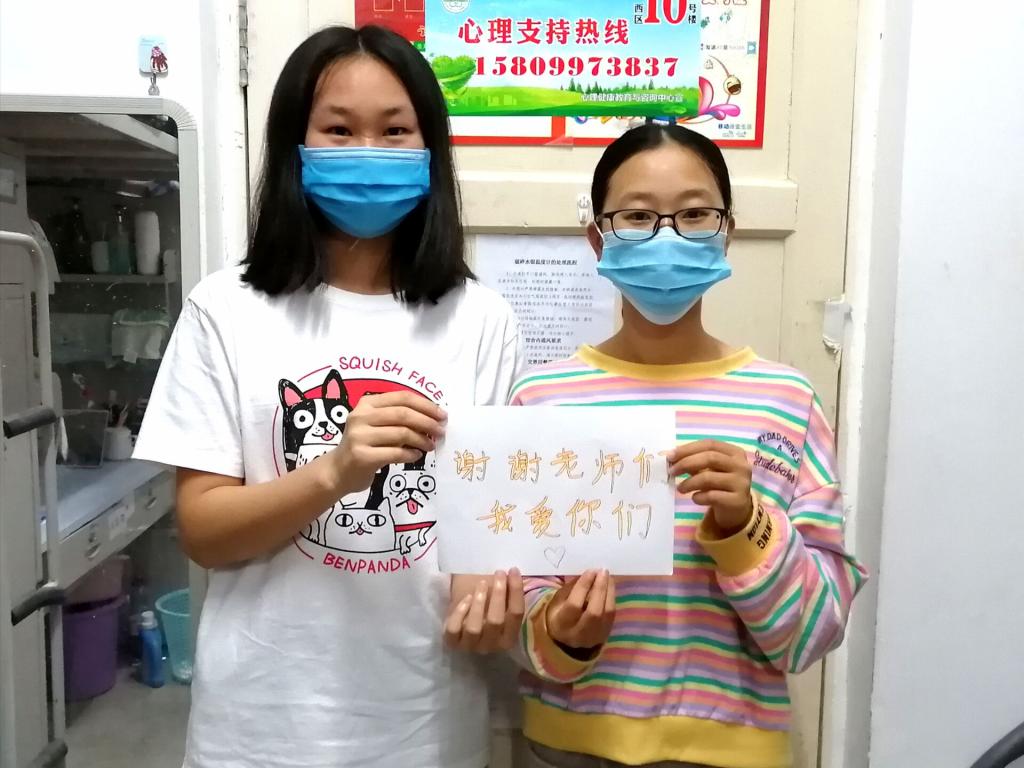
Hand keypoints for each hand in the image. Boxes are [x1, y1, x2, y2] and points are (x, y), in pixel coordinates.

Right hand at [326, 391, 444, 496]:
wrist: (338, 471)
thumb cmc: (363, 445)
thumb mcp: (376, 425)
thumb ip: (398, 418)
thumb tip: (433, 418)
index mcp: (367, 403)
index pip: (402, 397)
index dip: (426, 405)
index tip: (442, 415)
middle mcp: (361, 416)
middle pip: (404, 414)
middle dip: (427, 422)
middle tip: (441, 431)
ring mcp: (360, 436)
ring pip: (402, 433)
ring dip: (422, 440)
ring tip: (430, 446)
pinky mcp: (362, 456)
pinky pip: (396, 453)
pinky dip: (411, 454)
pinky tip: (416, 456)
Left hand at [444, 570, 524, 652]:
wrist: (466, 617)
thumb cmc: (489, 606)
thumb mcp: (502, 602)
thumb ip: (510, 592)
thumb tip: (515, 573)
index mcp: (510, 637)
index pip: (517, 614)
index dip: (516, 591)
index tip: (513, 570)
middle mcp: (492, 645)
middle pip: (496, 621)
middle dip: (498, 594)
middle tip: (499, 573)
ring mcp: (471, 646)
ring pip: (474, 628)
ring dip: (478, 603)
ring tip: (481, 584)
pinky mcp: (453, 642)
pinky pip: (454, 629)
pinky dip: (459, 613)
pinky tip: (466, 598)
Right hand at [545, 570, 615, 649]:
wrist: (567, 641)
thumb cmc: (560, 615)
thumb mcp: (558, 601)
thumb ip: (571, 588)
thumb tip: (588, 574)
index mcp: (561, 624)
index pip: (574, 605)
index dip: (583, 587)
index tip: (591, 571)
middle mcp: (578, 634)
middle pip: (594, 612)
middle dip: (600, 588)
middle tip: (602, 571)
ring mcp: (594, 636)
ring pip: (606, 614)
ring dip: (609, 591)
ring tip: (608, 576)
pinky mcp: (605, 635)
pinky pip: (612, 615)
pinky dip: (612, 598)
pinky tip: (610, 587)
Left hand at [669, 440, 752, 532]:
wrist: (736, 510)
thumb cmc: (719, 485)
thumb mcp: (709, 470)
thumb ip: (693, 461)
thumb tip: (669, 456)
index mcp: (735, 452)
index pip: (710, 444)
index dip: (688, 448)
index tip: (670, 456)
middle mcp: (741, 466)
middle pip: (710, 458)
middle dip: (686, 463)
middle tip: (672, 471)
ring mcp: (741, 484)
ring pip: (709, 478)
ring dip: (689, 482)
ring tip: (680, 488)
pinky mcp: (737, 501)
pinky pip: (711, 496)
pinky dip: (698, 497)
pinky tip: (695, 498)